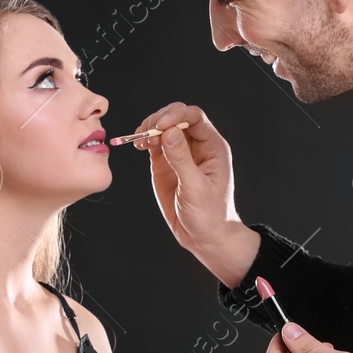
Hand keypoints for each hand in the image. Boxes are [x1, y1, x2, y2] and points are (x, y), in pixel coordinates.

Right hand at [131, 102, 240, 260]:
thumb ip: (181, 159)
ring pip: (164, 129)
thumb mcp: (195, 187)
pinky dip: (145, 141)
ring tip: (140, 141)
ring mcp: (180, 154)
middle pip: (177, 118)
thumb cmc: (209, 214)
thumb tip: (169, 132)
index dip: (176, 115)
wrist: (204, 237)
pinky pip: (155, 144)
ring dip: (149, 129)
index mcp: (212, 147)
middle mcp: (197, 146)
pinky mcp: (166, 165)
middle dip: (159, 120)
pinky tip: (139, 146)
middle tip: (146, 132)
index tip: (160, 125)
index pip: (194, 117)